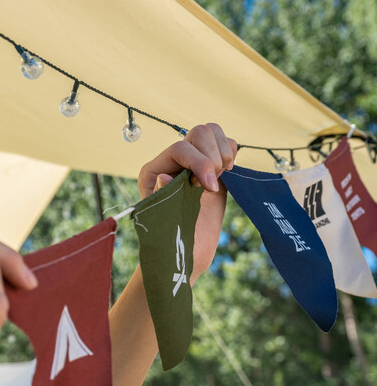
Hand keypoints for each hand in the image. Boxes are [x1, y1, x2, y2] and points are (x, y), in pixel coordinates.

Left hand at [137, 123, 236, 281]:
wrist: (186, 253)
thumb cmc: (172, 241)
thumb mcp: (164, 222)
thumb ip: (163, 197)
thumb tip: (166, 175)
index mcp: (153, 171)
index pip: (180, 148)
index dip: (200, 163)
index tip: (210, 188)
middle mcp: (172, 162)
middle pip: (199, 133)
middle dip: (213, 157)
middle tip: (211, 184)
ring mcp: (193, 162)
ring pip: (212, 132)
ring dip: (223, 154)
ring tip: (218, 179)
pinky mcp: (212, 167)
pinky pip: (227, 144)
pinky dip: (232, 154)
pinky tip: (225, 175)